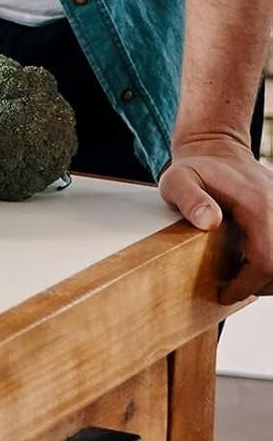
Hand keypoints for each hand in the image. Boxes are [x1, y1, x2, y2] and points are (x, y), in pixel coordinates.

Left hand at [159, 131, 272, 302]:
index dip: (247, 284)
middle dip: (259, 285)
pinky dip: (271, 262)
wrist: (216, 147)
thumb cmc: (195, 167)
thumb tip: (209, 222)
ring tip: (239, 278)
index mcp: (257, 205)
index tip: (224, 293)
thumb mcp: (177, 179)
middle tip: (230, 289)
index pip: (267, 260)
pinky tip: (250, 263)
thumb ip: (189, 199)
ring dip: (268, 277)